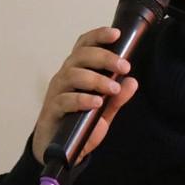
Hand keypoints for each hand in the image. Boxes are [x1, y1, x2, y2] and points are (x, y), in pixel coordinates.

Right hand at [31, 27, 138, 165]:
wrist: (59, 150)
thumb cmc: (79, 123)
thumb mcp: (105, 109)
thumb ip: (118, 97)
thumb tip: (132, 82)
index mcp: (78, 70)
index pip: (84, 46)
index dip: (98, 36)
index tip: (117, 34)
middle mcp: (65, 77)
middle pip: (80, 56)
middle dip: (104, 57)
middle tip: (124, 67)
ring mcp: (56, 92)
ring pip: (72, 75)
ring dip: (96, 79)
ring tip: (113, 89)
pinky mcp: (51, 110)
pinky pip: (64, 99)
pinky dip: (82, 99)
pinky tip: (96, 102)